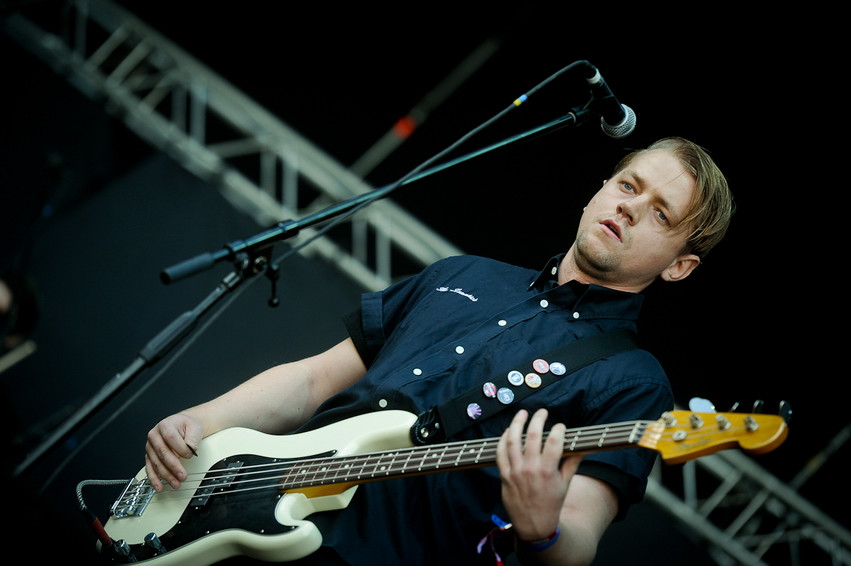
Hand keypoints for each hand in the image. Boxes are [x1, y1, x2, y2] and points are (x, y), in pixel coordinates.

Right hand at [145, 412, 203, 491]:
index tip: (190, 455)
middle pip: (162, 453)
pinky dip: (154, 479)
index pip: (171, 438)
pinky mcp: (150, 456)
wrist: (183, 426)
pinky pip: (150, 468)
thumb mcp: (194, 428)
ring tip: (176, 483)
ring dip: (166, 475)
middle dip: (173, 467)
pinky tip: (159, 486)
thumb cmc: (187, 426)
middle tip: (183, 476)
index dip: (180, 448)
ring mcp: (151, 446)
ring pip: (156, 463)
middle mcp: (154, 435)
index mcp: (165, 425)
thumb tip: (191, 449)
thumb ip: (192, 438)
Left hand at [496, 408, 582, 541]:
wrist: (534, 525)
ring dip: (517, 423)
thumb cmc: (551, 504)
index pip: (554, 441)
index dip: (559, 430)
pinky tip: (508, 431)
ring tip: (522, 413)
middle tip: (542, 412)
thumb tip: (583, 447)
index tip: (560, 426)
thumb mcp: (565, 484)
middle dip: (539, 419)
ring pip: (513, 440)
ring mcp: (515, 471)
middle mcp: (530, 469)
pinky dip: (503, 439)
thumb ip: (572, 463)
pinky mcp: (504, 475)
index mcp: (548, 471)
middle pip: (534, 435)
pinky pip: (500, 452)